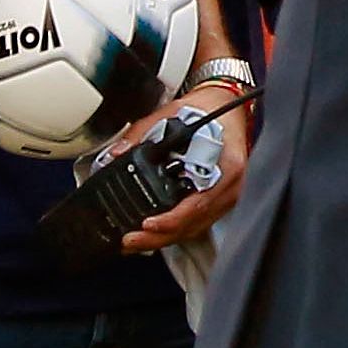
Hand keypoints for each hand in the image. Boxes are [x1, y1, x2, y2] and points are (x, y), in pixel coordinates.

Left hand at [109, 88, 247, 251]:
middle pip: (193, 224)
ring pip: (194, 228)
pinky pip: (197, 223)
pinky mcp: (218, 200)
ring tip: (134, 241)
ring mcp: (227, 196)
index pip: (199, 204)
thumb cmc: (211, 110)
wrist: (228, 106)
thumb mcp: (174, 114)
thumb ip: (143, 132)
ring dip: (164, 238)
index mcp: (226, 166)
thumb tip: (117, 152)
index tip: (147, 224)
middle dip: (159, 237)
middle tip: (130, 240)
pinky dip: (174, 230)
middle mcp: (230, 186)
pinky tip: (154, 233)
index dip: (171, 220)